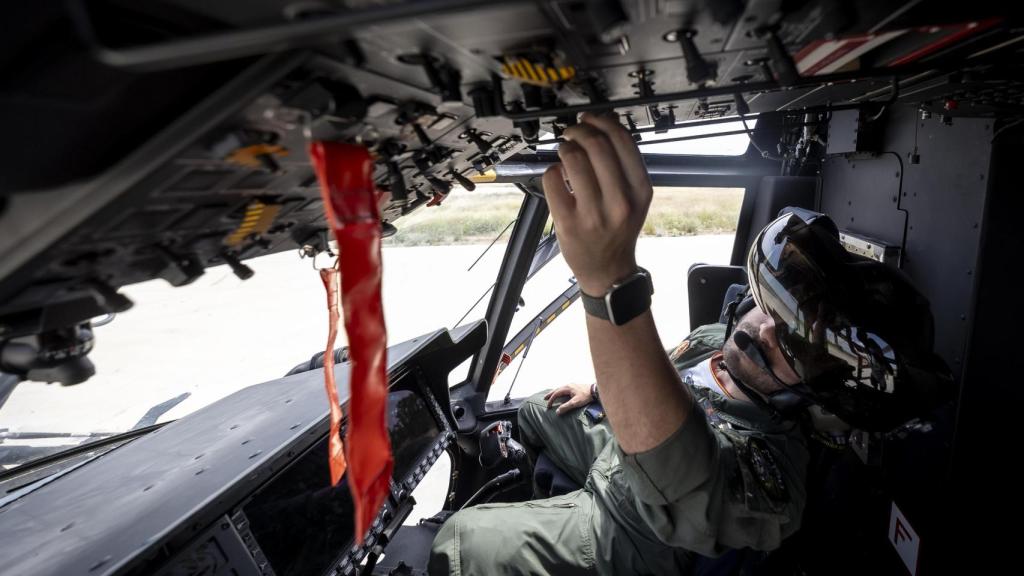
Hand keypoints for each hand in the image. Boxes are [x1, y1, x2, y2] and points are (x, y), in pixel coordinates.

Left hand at [542, 112, 652, 295]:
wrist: (608, 270)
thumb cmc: (618, 229)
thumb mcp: (634, 198)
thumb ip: (623, 163)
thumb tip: (607, 122)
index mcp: (640, 190)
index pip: (623, 141)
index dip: (602, 122)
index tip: (591, 119)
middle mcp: (620, 201)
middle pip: (596, 145)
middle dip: (580, 130)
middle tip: (572, 132)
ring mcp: (593, 213)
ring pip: (573, 159)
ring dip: (565, 148)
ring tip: (565, 152)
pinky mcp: (568, 223)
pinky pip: (553, 180)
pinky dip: (552, 171)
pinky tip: (558, 176)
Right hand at [544, 383, 593, 414]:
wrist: (595, 391)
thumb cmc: (586, 396)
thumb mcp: (575, 403)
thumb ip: (566, 407)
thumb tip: (557, 411)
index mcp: (567, 388)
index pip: (556, 394)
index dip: (551, 400)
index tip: (548, 406)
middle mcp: (569, 385)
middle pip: (557, 389)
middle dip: (550, 394)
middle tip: (544, 398)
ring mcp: (572, 385)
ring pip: (561, 388)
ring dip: (555, 392)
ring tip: (551, 396)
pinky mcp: (575, 387)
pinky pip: (565, 388)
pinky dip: (560, 391)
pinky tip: (562, 394)